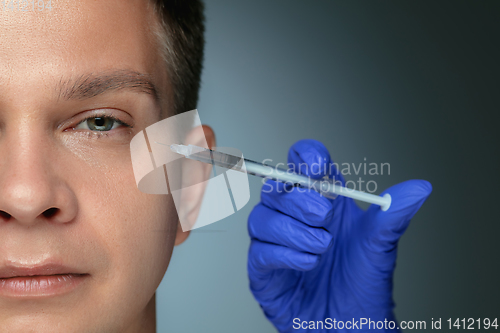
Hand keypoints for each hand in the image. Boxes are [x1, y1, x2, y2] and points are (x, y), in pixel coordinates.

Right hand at [247, 139, 431, 331]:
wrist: (351, 328)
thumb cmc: (362, 284)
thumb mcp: (380, 246)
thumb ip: (393, 215)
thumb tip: (419, 189)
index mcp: (321, 199)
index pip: (301, 162)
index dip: (305, 157)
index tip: (318, 168)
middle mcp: (293, 216)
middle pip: (276, 186)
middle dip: (300, 200)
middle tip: (325, 218)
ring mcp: (275, 242)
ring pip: (262, 217)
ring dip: (294, 231)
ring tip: (322, 248)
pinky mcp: (263, 270)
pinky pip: (260, 251)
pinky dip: (286, 254)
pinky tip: (309, 264)